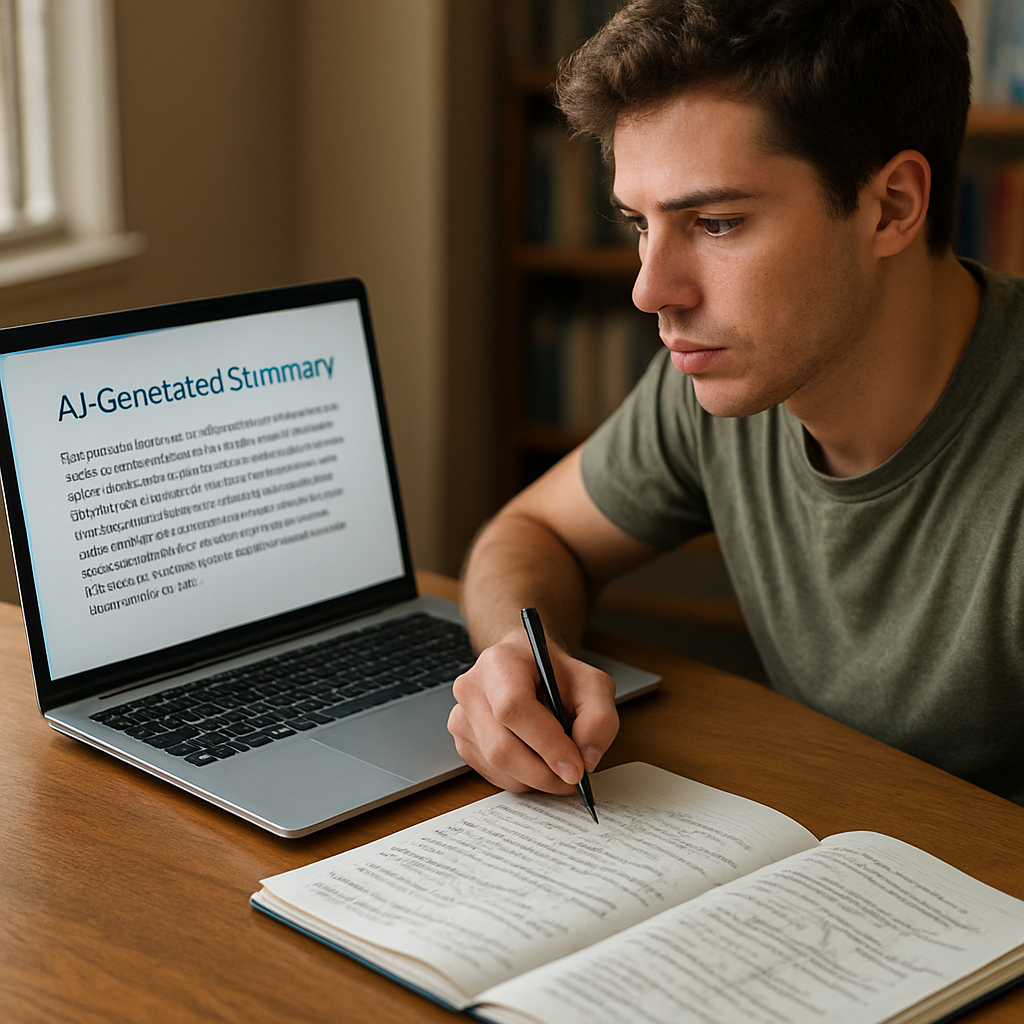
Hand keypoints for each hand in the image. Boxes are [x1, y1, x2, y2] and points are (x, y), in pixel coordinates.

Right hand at [448, 634, 618, 792]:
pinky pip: (494, 775)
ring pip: (499, 767)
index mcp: (499, 664)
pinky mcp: (462, 742)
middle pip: (501, 747)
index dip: (546, 743)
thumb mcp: (592, 684)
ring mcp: (462, 718)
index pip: (513, 708)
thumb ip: (599, 718)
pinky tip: (537, 760)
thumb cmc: (555, 674)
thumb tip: (586, 758)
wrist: (526, 668)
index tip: (576, 768)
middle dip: (545, 773)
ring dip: (536, 779)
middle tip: (575, 778)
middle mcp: (471, 689)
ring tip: (558, 764)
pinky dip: (523, 779)